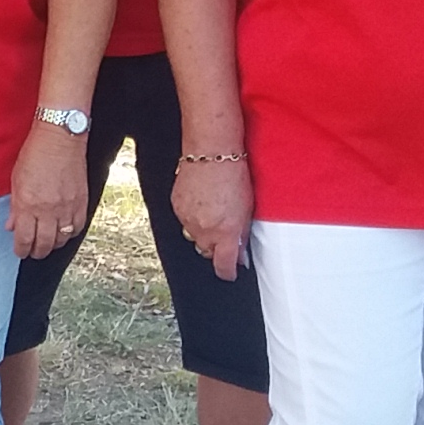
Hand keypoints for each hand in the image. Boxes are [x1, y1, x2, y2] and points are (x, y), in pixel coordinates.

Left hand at [6, 126, 89, 258]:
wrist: (60, 137)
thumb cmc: (35, 154)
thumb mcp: (16, 180)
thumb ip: (15, 207)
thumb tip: (12, 226)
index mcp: (28, 205)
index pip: (25, 239)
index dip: (21, 250)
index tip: (20, 251)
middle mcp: (48, 210)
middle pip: (44, 244)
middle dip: (37, 252)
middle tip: (33, 252)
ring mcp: (67, 207)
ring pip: (62, 240)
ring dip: (53, 245)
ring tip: (48, 244)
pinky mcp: (81, 202)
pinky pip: (77, 227)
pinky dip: (70, 234)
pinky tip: (64, 232)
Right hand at [168, 157, 253, 280]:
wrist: (211, 152)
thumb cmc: (234, 176)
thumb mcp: (247, 210)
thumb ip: (241, 235)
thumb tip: (239, 256)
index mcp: (225, 233)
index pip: (223, 265)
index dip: (227, 272)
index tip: (230, 272)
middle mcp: (204, 231)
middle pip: (207, 251)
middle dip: (216, 246)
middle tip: (224, 229)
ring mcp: (188, 220)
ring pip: (194, 236)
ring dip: (203, 230)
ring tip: (212, 210)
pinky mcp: (176, 207)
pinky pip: (184, 220)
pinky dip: (192, 216)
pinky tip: (201, 201)